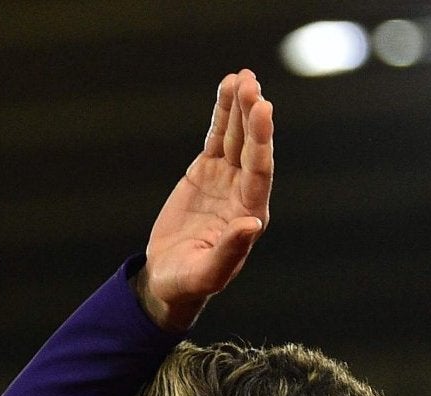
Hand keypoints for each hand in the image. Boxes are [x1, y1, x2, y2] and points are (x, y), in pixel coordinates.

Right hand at [137, 69, 275, 331]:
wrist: (168, 279)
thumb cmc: (189, 283)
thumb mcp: (207, 274)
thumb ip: (230, 251)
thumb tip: (252, 225)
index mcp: (249, 214)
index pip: (259, 170)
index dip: (261, 139)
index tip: (262, 109)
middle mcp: (244, 192)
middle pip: (251, 147)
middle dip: (251, 115)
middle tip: (251, 84)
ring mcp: (226, 179)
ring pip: (236, 137)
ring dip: (239, 107)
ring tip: (241, 76)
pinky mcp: (207, 172)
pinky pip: (218, 138)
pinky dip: (222, 114)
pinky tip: (228, 88)